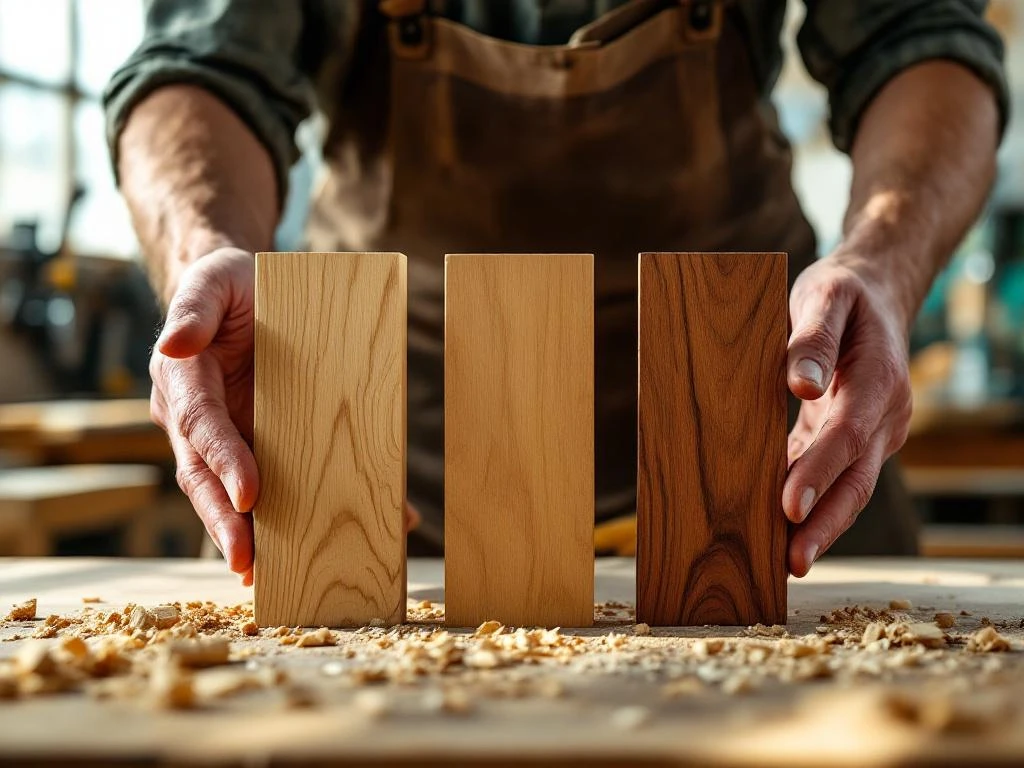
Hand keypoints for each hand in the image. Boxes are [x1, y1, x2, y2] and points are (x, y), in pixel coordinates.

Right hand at [150, 249, 420, 585]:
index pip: (202, 428)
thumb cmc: (230, 285)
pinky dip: (306, 511)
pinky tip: (342, 531)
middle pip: (207, 480)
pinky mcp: (262, 444)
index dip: (223, 461)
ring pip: (236, 495)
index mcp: (186, 384)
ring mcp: (231, 437)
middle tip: (249, 564)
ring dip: (256, 535)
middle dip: (226, 524)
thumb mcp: (213, 280)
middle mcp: (201, 421)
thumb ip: (194, 307)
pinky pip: (278, 482)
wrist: (247, 292)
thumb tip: (172, 345)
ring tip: (284, 573)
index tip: (248, 493)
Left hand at [782, 256, 912, 576]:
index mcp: (878, 381)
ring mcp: (871, 432)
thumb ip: (813, 336)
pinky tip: (774, 528)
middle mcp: (883, 416)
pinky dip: (808, 502)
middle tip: (792, 563)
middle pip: (856, 481)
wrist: (876, 292)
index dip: (819, 473)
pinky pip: (831, 477)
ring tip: (780, 562)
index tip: (789, 507)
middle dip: (824, 525)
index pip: (847, 437)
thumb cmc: (844, 293)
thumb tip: (802, 386)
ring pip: (847, 488)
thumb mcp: (827, 295)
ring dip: (817, 526)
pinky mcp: (850, 437)